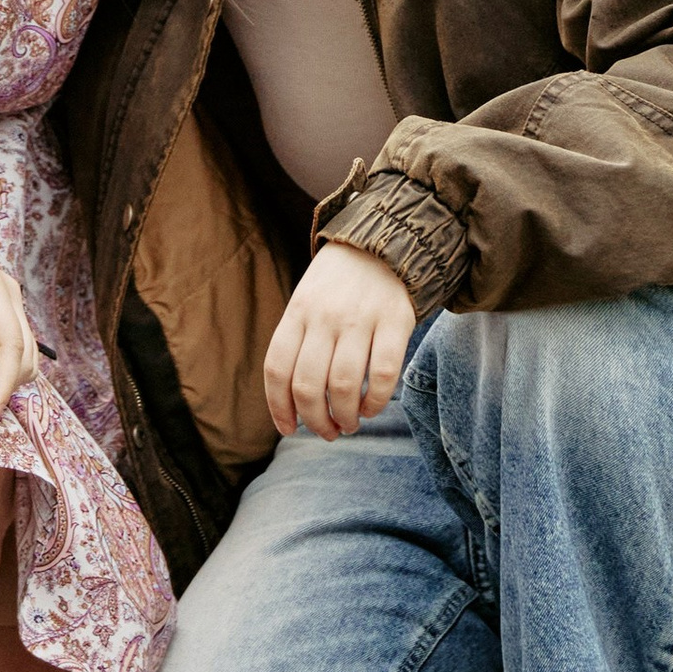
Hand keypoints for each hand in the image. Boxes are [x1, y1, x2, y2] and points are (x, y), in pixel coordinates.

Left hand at [265, 243, 415, 441]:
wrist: (383, 240)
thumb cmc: (337, 285)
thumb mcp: (306, 301)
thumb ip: (298, 342)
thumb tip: (293, 402)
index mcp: (297, 312)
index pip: (277, 368)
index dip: (279, 407)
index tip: (289, 429)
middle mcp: (324, 316)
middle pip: (309, 385)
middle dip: (316, 421)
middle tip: (328, 431)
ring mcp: (360, 318)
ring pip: (344, 385)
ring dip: (345, 417)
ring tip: (349, 424)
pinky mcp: (395, 321)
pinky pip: (384, 374)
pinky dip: (376, 401)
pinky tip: (371, 407)